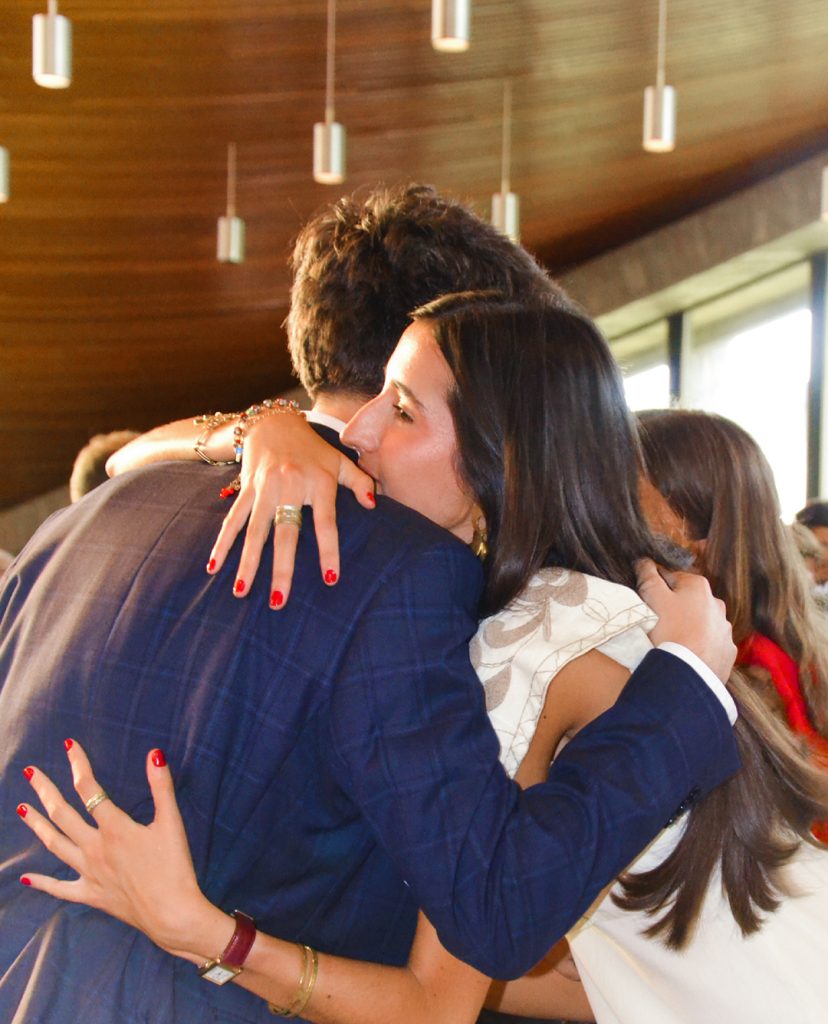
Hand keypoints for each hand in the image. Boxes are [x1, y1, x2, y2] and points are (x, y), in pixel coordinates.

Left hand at [17, 740, 228, 963]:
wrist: (171, 914)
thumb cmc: (175, 868)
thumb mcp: (172, 823)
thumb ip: (161, 787)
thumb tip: (154, 754)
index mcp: (115, 828)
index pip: (90, 789)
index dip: (79, 765)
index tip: (68, 746)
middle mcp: (95, 848)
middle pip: (63, 814)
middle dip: (45, 790)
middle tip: (30, 773)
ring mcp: (89, 872)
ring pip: (55, 844)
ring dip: (37, 825)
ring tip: (22, 809)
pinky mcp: (90, 894)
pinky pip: (60, 888)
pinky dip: (42, 883)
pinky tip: (26, 879)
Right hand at [208, 411, 375, 606]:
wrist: (273, 422)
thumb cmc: (312, 449)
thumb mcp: (340, 461)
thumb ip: (359, 482)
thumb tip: (374, 505)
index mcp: (318, 482)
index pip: (325, 523)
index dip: (328, 551)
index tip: (329, 579)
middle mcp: (290, 485)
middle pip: (285, 533)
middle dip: (281, 569)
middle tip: (278, 601)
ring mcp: (264, 488)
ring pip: (254, 531)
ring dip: (247, 563)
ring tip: (242, 593)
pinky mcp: (245, 488)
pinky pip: (233, 519)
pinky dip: (223, 543)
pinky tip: (214, 567)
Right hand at [637, 559, 735, 681]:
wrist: (687, 673)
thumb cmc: (668, 629)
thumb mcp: (651, 597)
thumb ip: (648, 575)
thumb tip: (645, 560)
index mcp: (698, 586)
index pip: (671, 578)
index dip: (656, 588)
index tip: (647, 601)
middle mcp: (717, 604)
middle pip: (689, 600)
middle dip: (676, 607)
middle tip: (658, 622)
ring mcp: (725, 630)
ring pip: (702, 622)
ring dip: (690, 627)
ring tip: (674, 641)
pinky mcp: (727, 653)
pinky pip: (711, 644)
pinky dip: (701, 646)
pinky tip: (688, 654)